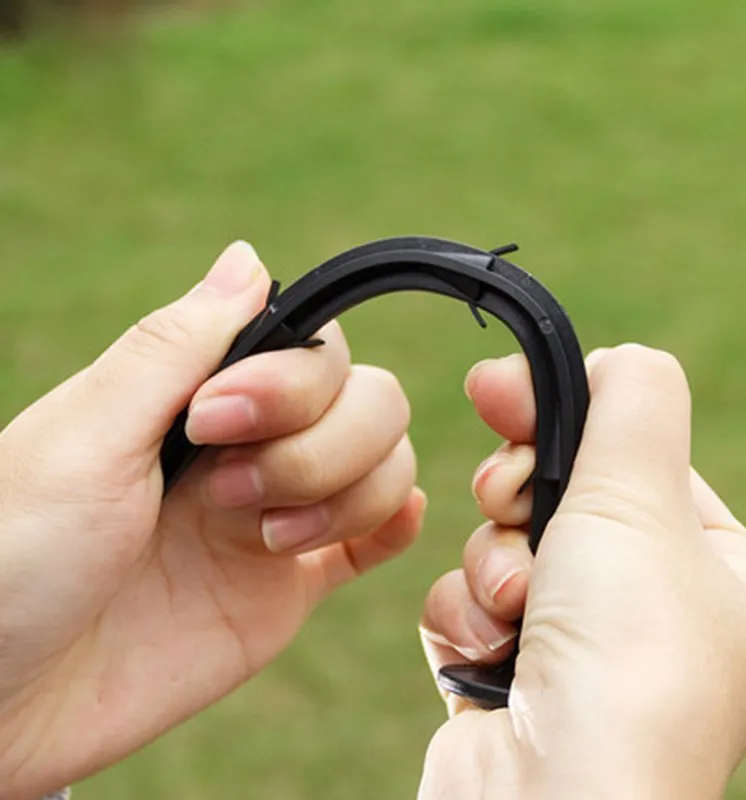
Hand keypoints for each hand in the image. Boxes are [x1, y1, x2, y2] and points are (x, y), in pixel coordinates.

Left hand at [0, 242, 424, 797]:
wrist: (0, 700)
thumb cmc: (16, 555)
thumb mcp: (86, 434)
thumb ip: (174, 345)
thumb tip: (251, 257)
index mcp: (204, 397)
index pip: (316, 349)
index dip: (292, 384)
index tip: (210, 423)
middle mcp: (254, 445)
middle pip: (370, 402)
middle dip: (318, 447)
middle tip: (225, 492)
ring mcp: (278, 513)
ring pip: (386, 465)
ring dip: (347, 494)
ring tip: (266, 538)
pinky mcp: (291, 586)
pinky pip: (374, 541)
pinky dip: (394, 522)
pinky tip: (389, 524)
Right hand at [419, 346, 745, 798]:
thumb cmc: (623, 658)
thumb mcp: (640, 499)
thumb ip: (634, 403)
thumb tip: (619, 360)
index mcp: (717, 577)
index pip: (637, 462)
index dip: (570, 418)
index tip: (500, 384)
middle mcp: (653, 616)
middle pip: (563, 498)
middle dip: (523, 493)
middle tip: (507, 491)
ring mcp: (579, 649)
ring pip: (503, 545)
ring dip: (495, 562)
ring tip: (517, 602)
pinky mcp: (510, 672)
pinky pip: (469, 600)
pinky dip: (469, 615)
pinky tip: (491, 650)